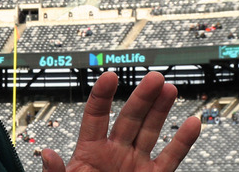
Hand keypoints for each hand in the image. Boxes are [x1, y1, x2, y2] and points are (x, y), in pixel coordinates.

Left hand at [41, 71, 200, 171]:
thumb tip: (47, 154)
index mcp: (89, 152)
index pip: (95, 116)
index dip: (102, 95)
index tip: (109, 75)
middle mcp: (114, 153)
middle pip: (129, 118)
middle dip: (142, 97)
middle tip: (153, 77)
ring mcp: (135, 164)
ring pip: (150, 131)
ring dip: (161, 110)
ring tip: (168, 88)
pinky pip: (171, 157)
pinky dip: (182, 141)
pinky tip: (191, 122)